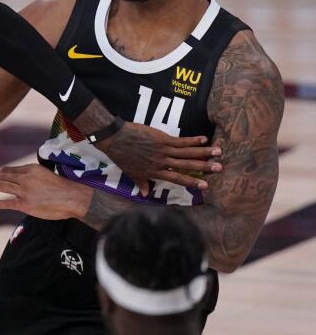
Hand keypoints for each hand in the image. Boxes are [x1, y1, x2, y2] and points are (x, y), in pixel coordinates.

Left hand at [0, 163, 79, 219]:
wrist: (71, 197)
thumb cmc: (63, 187)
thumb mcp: (46, 175)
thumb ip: (34, 176)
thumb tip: (25, 178)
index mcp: (31, 169)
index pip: (12, 170)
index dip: (1, 172)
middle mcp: (25, 178)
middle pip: (3, 176)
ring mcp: (24, 191)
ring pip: (2, 186)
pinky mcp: (26, 204)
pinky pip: (9, 203)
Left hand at [96, 122, 221, 195]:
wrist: (114, 139)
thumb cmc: (121, 156)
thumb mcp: (131, 173)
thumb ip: (141, 183)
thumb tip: (145, 195)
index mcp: (155, 172)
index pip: (177, 179)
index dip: (191, 182)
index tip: (205, 186)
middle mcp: (162, 162)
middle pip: (186, 166)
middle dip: (204, 167)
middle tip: (220, 168)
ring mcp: (163, 150)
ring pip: (186, 153)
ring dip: (203, 152)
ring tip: (218, 152)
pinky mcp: (161, 138)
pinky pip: (180, 140)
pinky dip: (192, 140)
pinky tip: (204, 140)